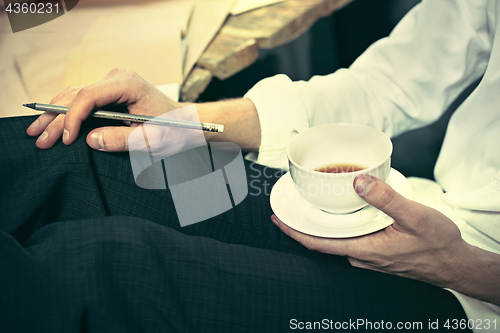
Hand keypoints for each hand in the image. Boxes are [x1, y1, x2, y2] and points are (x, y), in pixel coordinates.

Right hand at [26, 68, 180, 151]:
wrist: (187, 122)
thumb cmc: (174, 130)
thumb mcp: (152, 140)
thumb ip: (122, 140)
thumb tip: (91, 139)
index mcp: (128, 84)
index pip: (89, 95)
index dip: (73, 117)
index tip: (66, 138)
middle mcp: (117, 79)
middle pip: (77, 95)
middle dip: (56, 118)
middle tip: (39, 138)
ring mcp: (112, 84)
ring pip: (75, 96)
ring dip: (56, 114)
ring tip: (37, 133)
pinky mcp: (110, 93)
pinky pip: (83, 100)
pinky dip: (67, 113)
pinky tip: (51, 124)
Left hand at [272, 175, 469, 287]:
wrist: (454, 263)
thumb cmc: (437, 244)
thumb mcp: (415, 217)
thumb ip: (386, 199)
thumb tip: (358, 182)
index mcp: (364, 250)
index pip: (317, 244)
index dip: (294, 232)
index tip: (278, 219)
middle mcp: (361, 256)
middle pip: (322, 241)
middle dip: (303, 224)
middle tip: (290, 204)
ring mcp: (368, 256)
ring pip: (336, 239)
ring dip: (322, 223)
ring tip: (312, 202)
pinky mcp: (375, 252)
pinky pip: (349, 239)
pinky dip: (340, 225)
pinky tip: (343, 210)